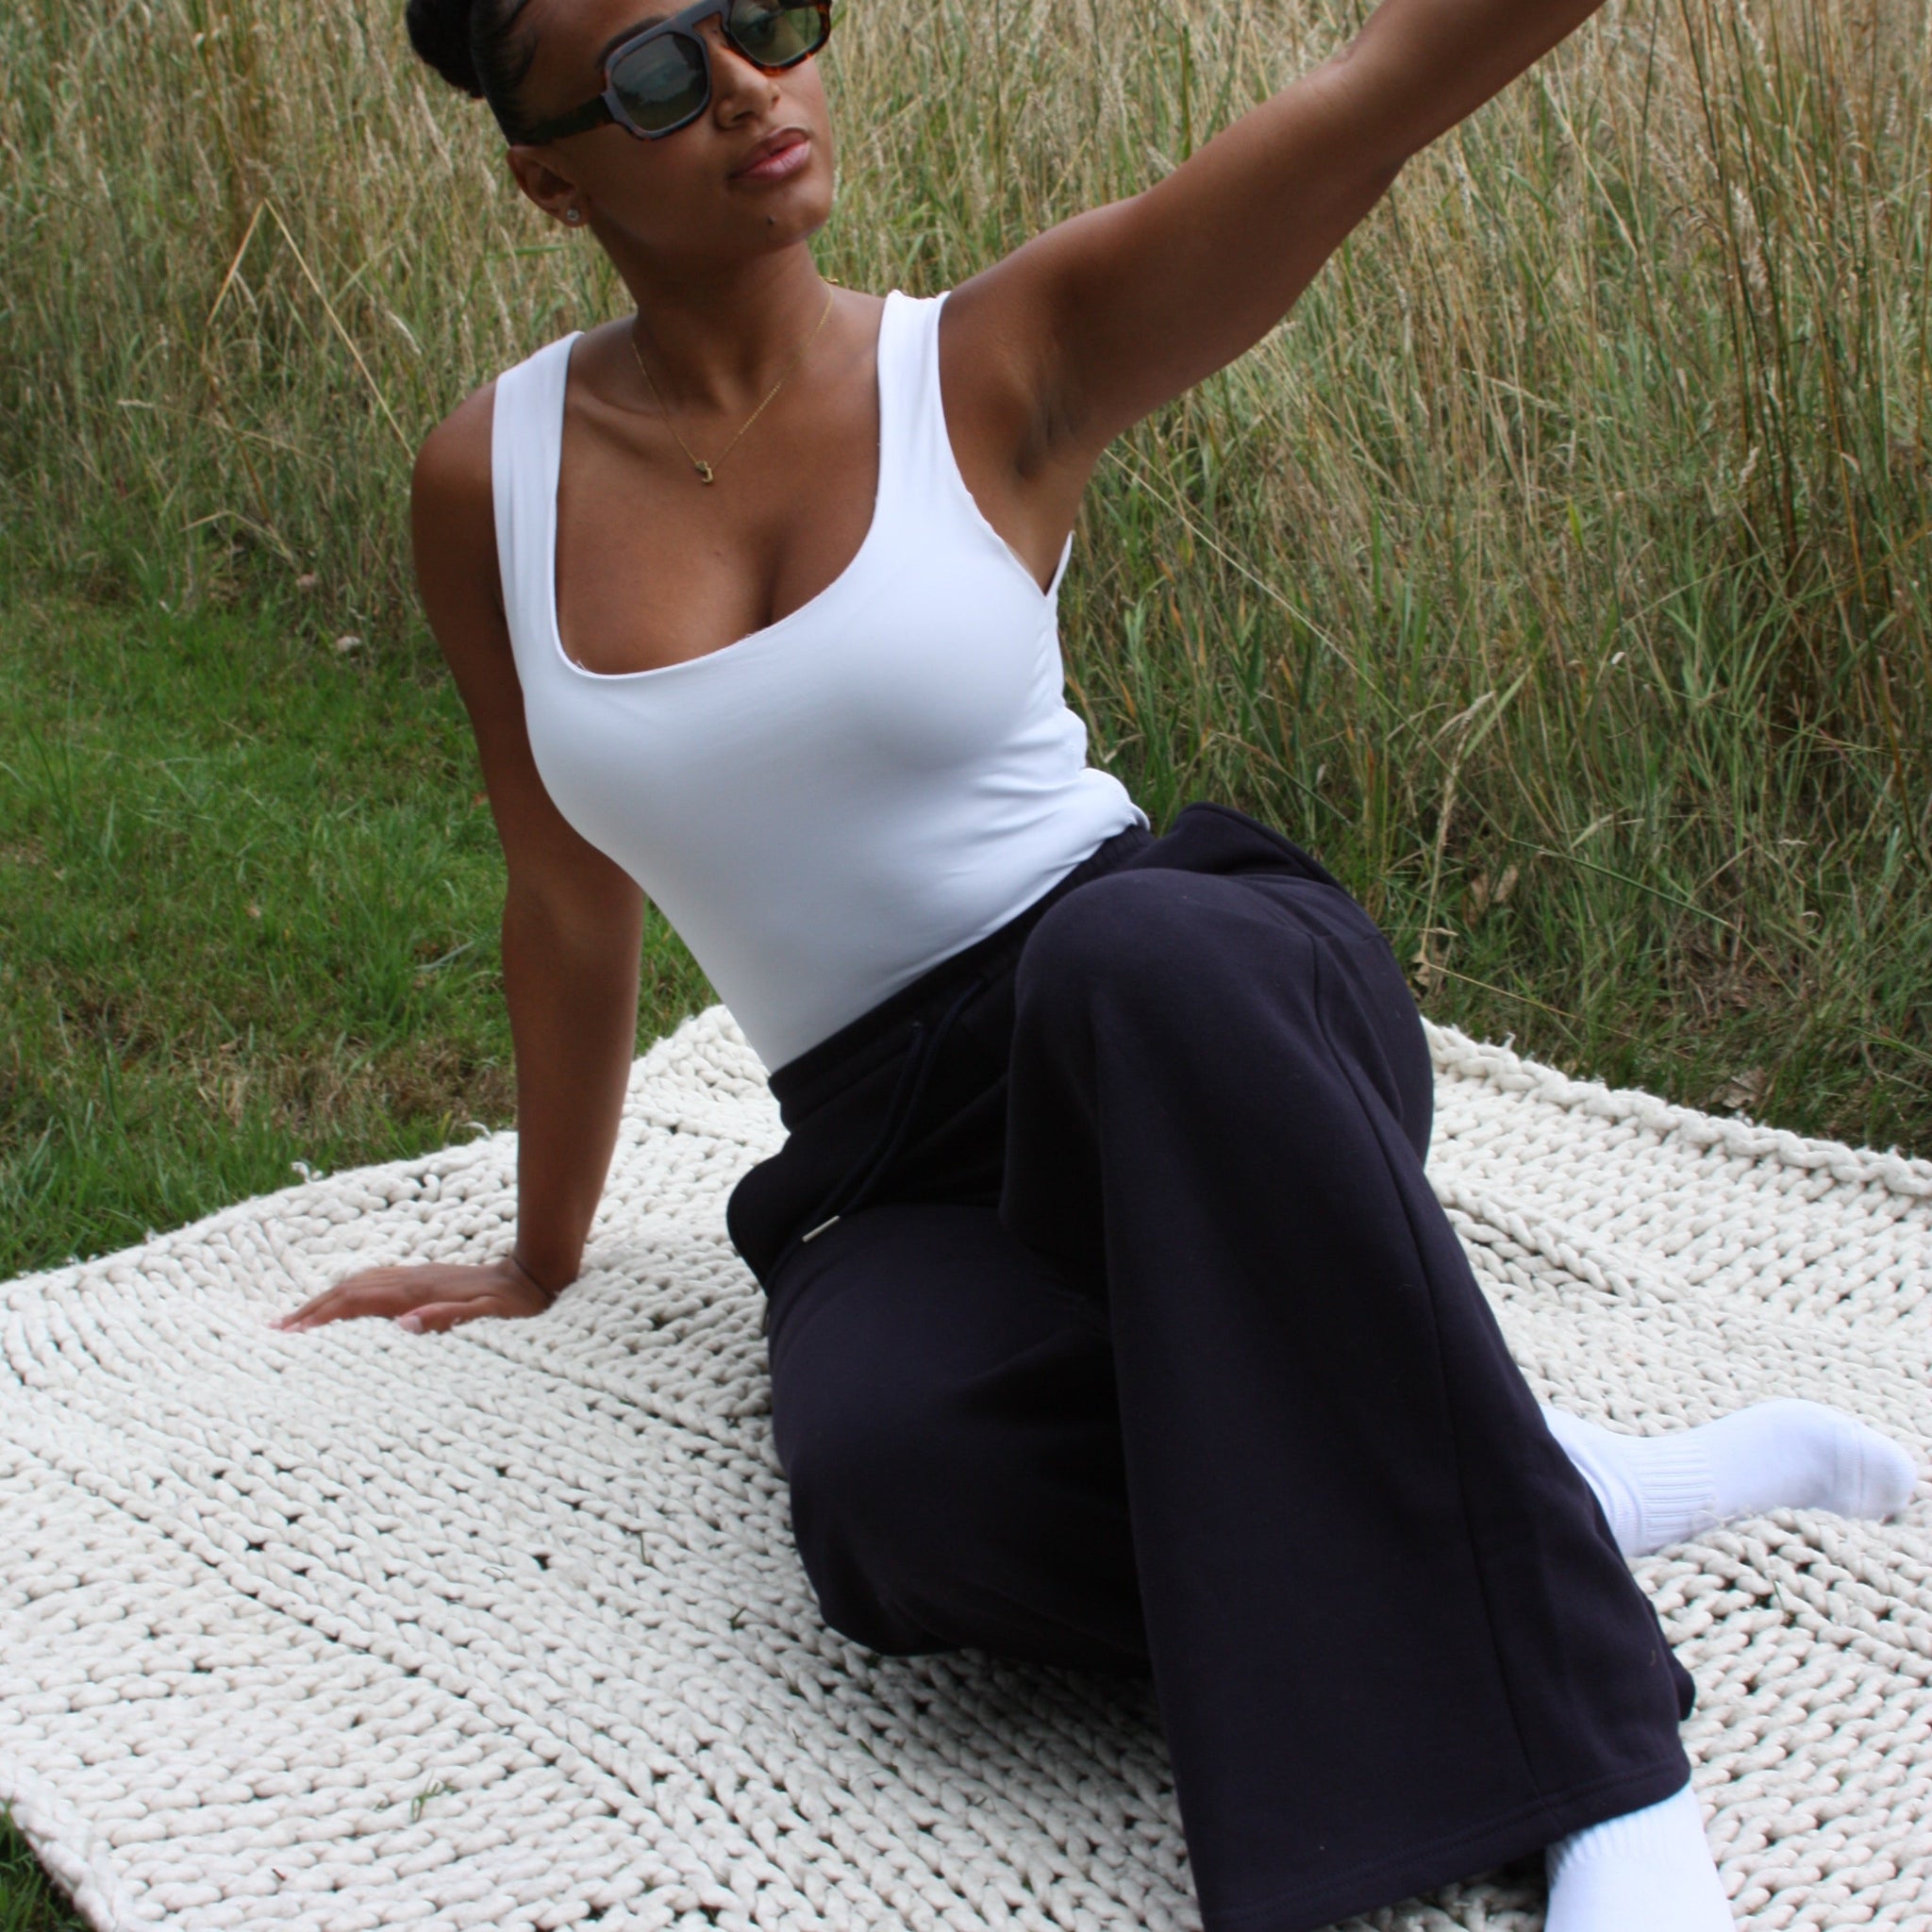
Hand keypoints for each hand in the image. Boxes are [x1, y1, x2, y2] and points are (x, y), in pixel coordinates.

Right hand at [269, 1257, 558, 1334]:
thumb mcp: (488, 1317)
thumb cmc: (511, 1306)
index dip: (323, 1317)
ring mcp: (414, 1276)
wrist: (532, 1278)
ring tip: (294, 1318)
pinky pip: (372, 1283)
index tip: (290, 1332)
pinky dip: (345, 1292)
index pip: (358, 1303)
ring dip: (323, 1299)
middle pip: (348, 1290)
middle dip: (310, 1309)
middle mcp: (410, 1280)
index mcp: (418, 1293)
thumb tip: (404, 1325)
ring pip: (357, 1284)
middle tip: (273, 1328)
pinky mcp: (420, 1278)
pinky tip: (338, 1302)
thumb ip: (449, 1319)